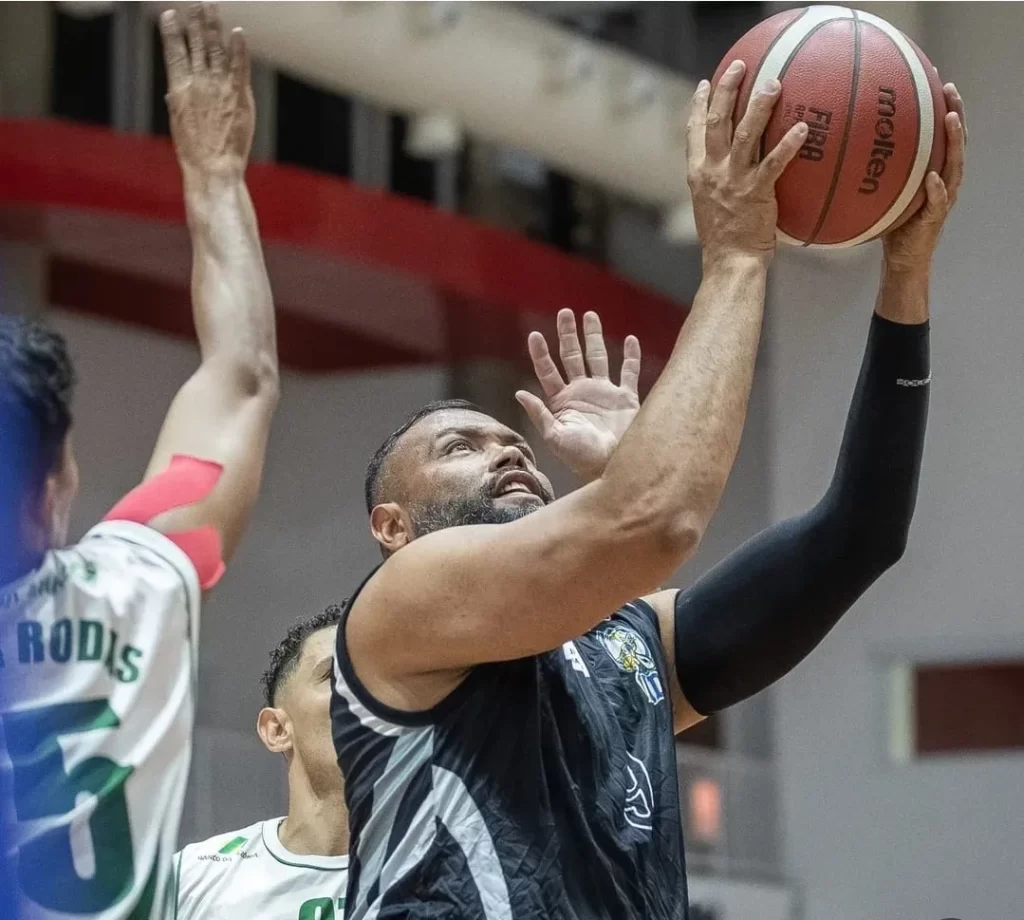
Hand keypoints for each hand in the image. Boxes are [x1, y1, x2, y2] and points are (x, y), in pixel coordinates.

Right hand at [160, 3, 253, 179]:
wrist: (213, 167)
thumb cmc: (195, 152)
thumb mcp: (179, 123)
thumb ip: (179, 102)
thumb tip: (174, 92)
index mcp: (179, 89)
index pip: (173, 53)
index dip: (171, 32)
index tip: (169, 13)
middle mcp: (198, 84)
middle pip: (196, 45)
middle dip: (196, 21)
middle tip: (197, 2)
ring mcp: (219, 88)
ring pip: (215, 49)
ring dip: (214, 26)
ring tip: (212, 7)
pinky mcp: (239, 96)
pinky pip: (239, 66)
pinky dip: (238, 48)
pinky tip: (238, 32)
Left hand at [516, 310, 640, 482]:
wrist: (612, 466)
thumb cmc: (581, 457)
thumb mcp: (555, 437)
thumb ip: (539, 414)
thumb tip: (519, 393)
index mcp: (562, 401)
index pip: (548, 371)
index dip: (541, 353)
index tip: (535, 335)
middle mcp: (582, 393)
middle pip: (572, 356)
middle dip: (567, 335)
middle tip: (564, 313)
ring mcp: (604, 393)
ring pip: (598, 358)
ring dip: (594, 337)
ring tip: (590, 315)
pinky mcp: (626, 398)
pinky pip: (629, 373)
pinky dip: (630, 356)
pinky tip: (629, 340)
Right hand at [687, 61, 807, 264]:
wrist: (729, 263)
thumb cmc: (725, 241)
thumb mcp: (711, 207)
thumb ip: (719, 184)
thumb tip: (736, 172)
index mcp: (698, 175)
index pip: (694, 133)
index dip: (698, 106)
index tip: (704, 84)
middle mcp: (712, 173)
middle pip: (717, 122)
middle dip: (726, 90)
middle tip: (739, 66)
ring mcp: (733, 181)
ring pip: (744, 135)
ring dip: (759, 107)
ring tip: (773, 84)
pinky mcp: (756, 193)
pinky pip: (774, 163)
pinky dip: (788, 145)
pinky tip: (804, 129)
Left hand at [882, 82, 965, 273]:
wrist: (902, 259)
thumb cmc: (891, 223)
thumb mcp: (881, 191)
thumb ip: (873, 170)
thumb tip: (842, 146)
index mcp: (933, 170)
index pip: (940, 134)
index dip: (941, 107)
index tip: (936, 78)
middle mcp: (943, 179)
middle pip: (956, 141)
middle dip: (955, 113)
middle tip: (949, 89)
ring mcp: (943, 198)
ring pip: (955, 165)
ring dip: (955, 142)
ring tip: (950, 120)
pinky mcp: (934, 219)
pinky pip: (938, 202)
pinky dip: (937, 190)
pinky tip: (933, 178)